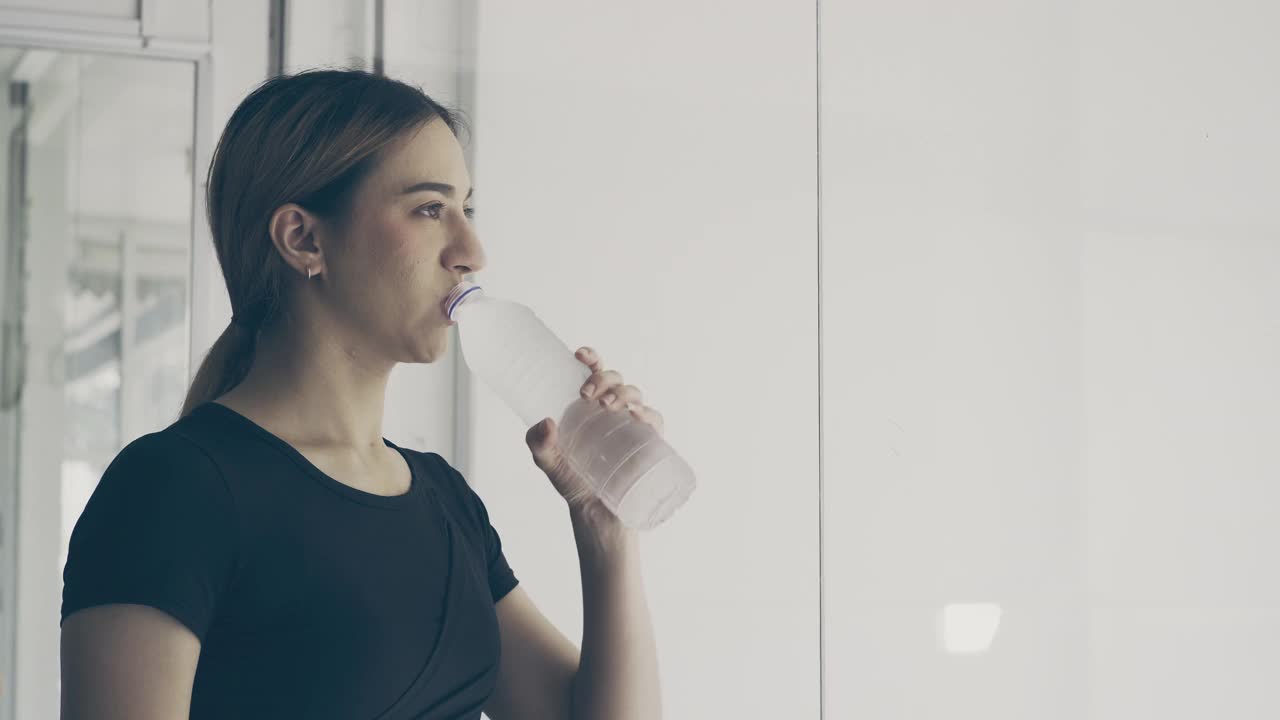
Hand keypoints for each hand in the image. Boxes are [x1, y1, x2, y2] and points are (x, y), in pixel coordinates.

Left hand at [525, 346, 665, 514]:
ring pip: (634, 393)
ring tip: (608, 406)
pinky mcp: (648, 441)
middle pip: (614, 378)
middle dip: (603, 378)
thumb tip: (546, 422)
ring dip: (623, 393)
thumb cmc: (571, 480)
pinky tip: (637, 416)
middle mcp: (612, 408)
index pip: (593, 371)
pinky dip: (649, 413)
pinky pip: (655, 419)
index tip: (580, 355)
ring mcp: (631, 423)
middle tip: (586, 395)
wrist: (594, 511)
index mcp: (588, 404)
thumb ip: (538, 442)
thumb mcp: (547, 460)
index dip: (590, 357)